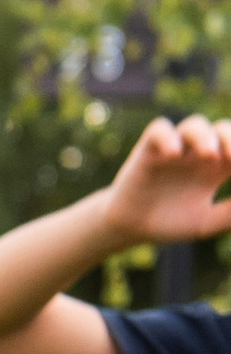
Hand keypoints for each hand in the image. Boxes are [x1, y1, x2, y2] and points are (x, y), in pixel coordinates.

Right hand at [107, 115, 230, 246]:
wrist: (132, 228)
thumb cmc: (170, 223)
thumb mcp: (205, 223)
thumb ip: (229, 215)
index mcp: (216, 167)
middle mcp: (197, 154)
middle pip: (221, 129)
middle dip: (230, 137)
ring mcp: (174, 149)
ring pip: (194, 125)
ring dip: (204, 136)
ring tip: (209, 155)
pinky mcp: (148, 150)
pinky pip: (158, 129)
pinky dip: (167, 136)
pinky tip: (173, 154)